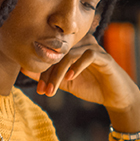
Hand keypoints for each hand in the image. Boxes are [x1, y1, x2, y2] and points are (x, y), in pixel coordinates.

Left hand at [22, 29, 139, 131]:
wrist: (115, 97)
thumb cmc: (91, 87)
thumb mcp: (65, 82)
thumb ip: (48, 75)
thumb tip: (24, 68)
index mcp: (73, 46)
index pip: (52, 53)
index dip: (43, 70)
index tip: (39, 89)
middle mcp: (82, 42)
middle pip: (59, 52)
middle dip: (49, 73)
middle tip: (43, 90)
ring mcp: (94, 48)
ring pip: (70, 54)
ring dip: (59, 74)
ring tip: (54, 89)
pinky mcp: (104, 57)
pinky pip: (88, 56)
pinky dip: (77, 67)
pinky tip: (70, 79)